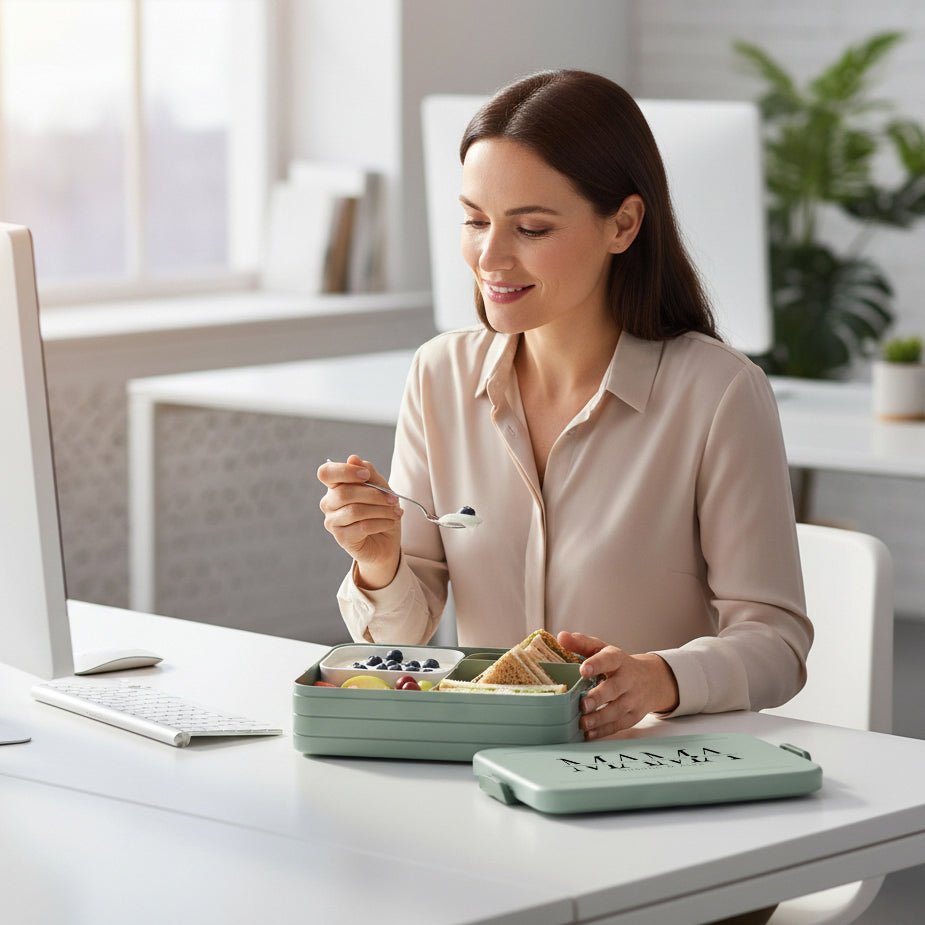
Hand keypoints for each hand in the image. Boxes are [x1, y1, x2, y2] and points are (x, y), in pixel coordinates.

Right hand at [317, 454, 401, 588]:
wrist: (386, 539)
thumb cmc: (380, 509)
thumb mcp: (380, 487)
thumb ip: (368, 472)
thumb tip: (353, 458)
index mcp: (335, 486)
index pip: (325, 473)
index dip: (344, 471)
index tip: (366, 475)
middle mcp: (329, 503)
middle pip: (344, 493)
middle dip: (374, 494)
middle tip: (393, 499)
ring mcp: (332, 522)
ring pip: (355, 510)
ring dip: (381, 510)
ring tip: (395, 512)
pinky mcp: (342, 538)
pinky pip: (362, 527)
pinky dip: (381, 523)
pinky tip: (390, 522)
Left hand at [557, 631, 679, 738]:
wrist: (651, 680)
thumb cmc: (617, 664)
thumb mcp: (602, 649)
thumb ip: (581, 643)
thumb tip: (561, 637)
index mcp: (618, 659)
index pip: (608, 659)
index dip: (596, 664)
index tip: (583, 669)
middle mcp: (628, 679)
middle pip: (614, 688)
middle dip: (598, 697)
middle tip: (582, 704)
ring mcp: (633, 699)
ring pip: (617, 710)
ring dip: (599, 718)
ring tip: (583, 723)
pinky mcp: (633, 715)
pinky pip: (619, 724)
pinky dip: (604, 730)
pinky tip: (589, 734)